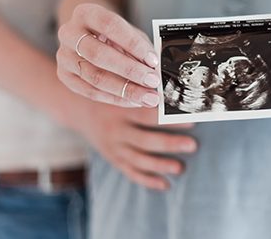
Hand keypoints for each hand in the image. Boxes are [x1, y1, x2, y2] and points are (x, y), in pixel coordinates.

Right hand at [57, 3, 161, 107]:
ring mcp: (64, 56)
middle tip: (152, 81)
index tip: (153, 60)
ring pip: (94, 77)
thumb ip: (140, 46)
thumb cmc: (113, 34)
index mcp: (85, 13)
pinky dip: (115, 98)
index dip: (133, 44)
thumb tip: (154, 69)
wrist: (87, 36)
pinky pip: (90, 92)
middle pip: (98, 54)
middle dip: (129, 70)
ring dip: (125, 90)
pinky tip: (133, 101)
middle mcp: (69, 33)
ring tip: (148, 97)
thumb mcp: (128, 32)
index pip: (110, 25)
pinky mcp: (64, 75)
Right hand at [58, 93, 197, 190]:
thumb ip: (143, 89)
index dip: (169, 119)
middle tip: (192, 145)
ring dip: (160, 165)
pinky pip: (130, 172)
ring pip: (138, 160)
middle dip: (170, 144)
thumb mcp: (122, 86)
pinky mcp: (112, 157)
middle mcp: (115, 129)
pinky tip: (165, 184)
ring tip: (180, 168)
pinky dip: (147, 180)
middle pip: (145, 140)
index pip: (148, 115)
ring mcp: (112, 146)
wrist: (78, 106)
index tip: (191, 120)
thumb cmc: (110, 92)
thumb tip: (175, 88)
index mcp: (120, 108)